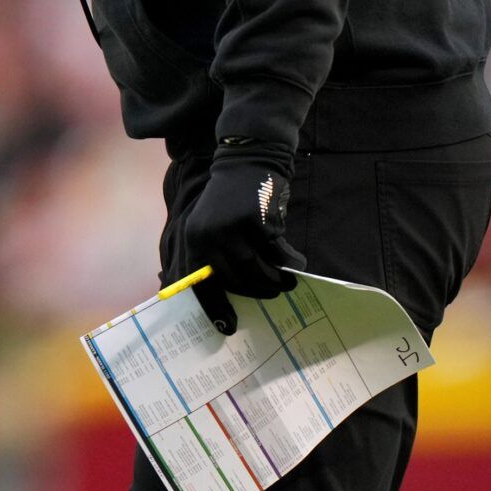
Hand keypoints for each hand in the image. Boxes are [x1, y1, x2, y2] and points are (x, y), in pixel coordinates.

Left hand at [181, 142, 306, 332]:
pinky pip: (275, 252)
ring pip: (256, 269)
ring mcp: (229, 227)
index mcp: (193, 240)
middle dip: (257, 292)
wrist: (245, 162)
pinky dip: (288, 261)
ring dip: (274, 280)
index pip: (199, 283)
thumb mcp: (212, 227)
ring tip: (287, 283)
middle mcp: (206, 235)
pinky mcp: (253, 219)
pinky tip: (296, 263)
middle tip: (274, 294)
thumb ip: (217, 256)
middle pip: (234, 280)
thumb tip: (231, 295)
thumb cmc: (231, 202)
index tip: (229, 329)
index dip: (214, 307)